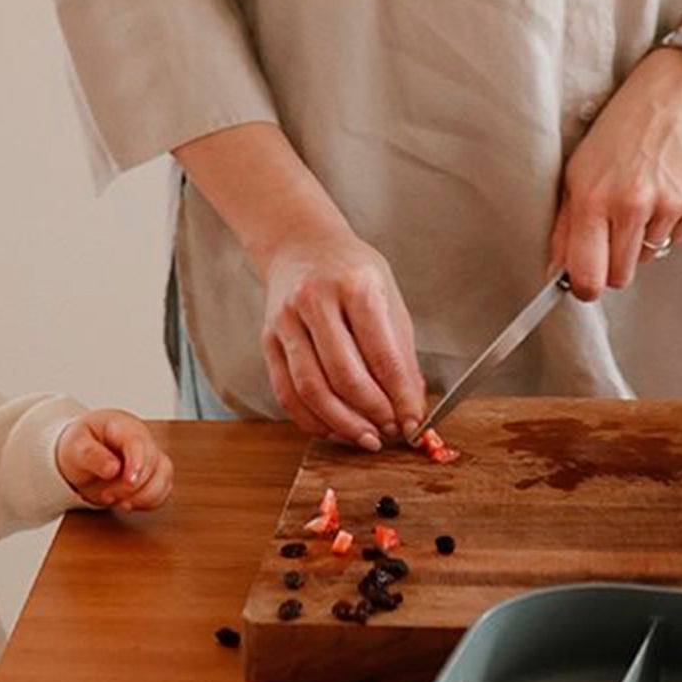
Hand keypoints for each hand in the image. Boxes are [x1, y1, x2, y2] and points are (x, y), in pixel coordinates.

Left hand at [57, 409, 173, 510]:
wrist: (83, 455)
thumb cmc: (80, 446)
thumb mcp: (74, 447)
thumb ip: (91, 455)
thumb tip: (112, 468)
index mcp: (122, 426)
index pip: (138, 442)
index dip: (137, 463)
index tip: (129, 482)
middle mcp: (142, 439)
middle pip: (154, 461)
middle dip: (133, 485)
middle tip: (107, 495)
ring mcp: (150, 457)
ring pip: (164, 476)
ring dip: (143, 495)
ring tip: (117, 501)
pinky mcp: (153, 474)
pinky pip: (162, 490)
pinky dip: (148, 502)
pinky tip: (128, 503)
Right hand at [261, 226, 425, 449]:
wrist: (300, 244)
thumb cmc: (351, 271)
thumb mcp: (388, 297)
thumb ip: (400, 351)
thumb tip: (412, 403)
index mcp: (356, 286)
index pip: (382, 354)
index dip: (399, 396)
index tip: (413, 422)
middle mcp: (316, 301)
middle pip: (343, 375)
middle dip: (371, 413)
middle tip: (390, 432)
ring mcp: (286, 321)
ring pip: (311, 388)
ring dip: (341, 423)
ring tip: (365, 437)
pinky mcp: (268, 340)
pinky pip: (286, 392)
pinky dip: (310, 420)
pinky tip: (333, 429)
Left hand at [549, 49, 681, 300]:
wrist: (666, 102)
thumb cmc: (614, 137)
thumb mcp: (576, 175)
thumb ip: (564, 228)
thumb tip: (557, 274)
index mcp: (592, 199)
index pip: (588, 274)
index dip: (585, 288)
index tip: (585, 285)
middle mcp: (630, 204)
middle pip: (620, 276)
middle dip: (613, 265)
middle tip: (612, 235)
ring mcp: (667, 205)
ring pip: (648, 258)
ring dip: (640, 241)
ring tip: (638, 201)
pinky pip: (674, 239)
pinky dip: (665, 225)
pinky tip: (661, 193)